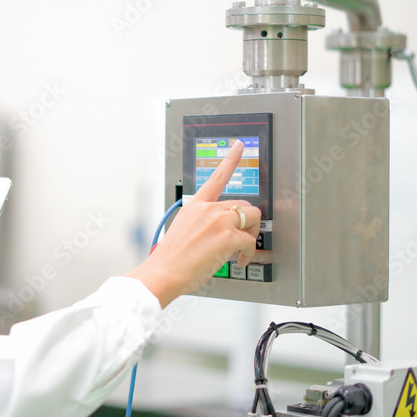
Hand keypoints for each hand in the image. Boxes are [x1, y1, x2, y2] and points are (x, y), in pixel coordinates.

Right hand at [125, 139, 259, 307]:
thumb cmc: (171, 258)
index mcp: (196, 205)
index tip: (239, 145)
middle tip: (241, 239)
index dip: (231, 158)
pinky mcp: (227, 237)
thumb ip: (201, 223)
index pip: (217, 176)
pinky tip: (238, 260)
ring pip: (252, 220)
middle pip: (245, 206)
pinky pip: (249, 242)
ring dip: (250, 236)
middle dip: (248, 223)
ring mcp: (218, 221)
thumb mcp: (182, 230)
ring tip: (239, 251)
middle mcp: (208, 209)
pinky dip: (247, 254)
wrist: (164, 272)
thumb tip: (217, 231)